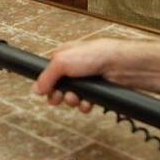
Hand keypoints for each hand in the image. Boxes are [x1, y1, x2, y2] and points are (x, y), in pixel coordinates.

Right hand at [32, 38, 159, 111]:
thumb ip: (47, 76)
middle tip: (61, 98)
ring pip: (73, 97)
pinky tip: (88, 103)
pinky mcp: (99, 90)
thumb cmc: (98, 54)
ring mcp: (88, 80)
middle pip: (60, 88)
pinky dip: (85, 105)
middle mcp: (77, 67)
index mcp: (66, 56)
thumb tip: (36, 88)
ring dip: (73, 101)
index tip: (46, 92)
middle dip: (60, 95)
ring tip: (78, 99)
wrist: (123, 66)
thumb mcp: (63, 61)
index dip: (47, 85)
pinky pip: (86, 103)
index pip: (50, 73)